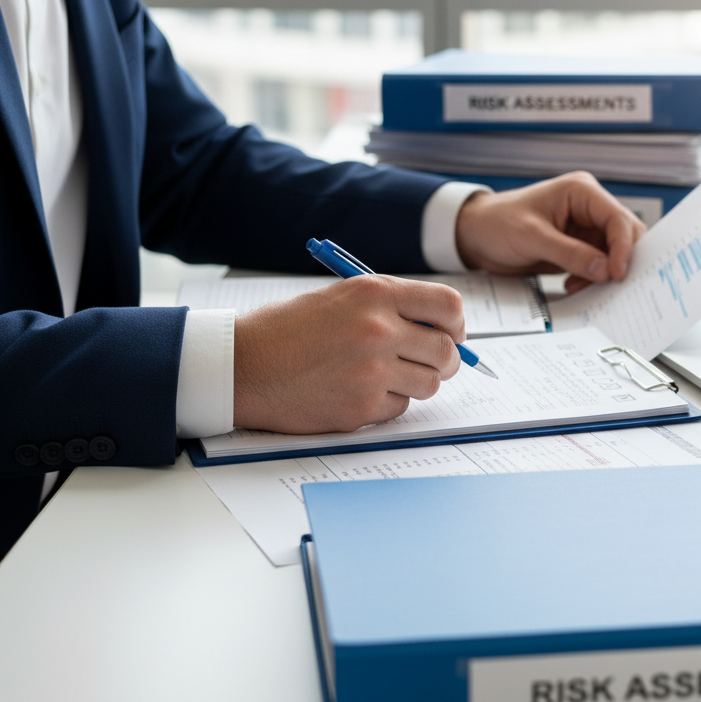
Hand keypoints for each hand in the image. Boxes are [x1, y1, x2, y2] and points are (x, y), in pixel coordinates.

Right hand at [233, 275, 463, 432]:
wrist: (243, 364)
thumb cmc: (289, 329)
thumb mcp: (342, 298)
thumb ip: (391, 307)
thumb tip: (440, 328)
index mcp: (375, 293)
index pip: (448, 307)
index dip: (455, 324)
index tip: (451, 333)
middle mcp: (379, 329)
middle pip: (446, 350)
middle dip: (445, 360)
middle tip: (429, 362)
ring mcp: (372, 371)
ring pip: (429, 383)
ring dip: (416, 382)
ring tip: (385, 375)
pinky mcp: (361, 406)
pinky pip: (400, 407)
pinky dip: (387, 402)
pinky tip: (358, 390)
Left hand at [455, 171, 645, 293]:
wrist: (475, 236)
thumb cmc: (497, 224)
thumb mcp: (532, 238)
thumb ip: (570, 254)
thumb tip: (606, 271)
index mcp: (582, 191)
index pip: (617, 218)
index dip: (623, 247)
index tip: (617, 274)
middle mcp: (589, 207)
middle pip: (623, 235)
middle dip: (620, 260)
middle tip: (613, 286)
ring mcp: (585, 228)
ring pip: (613, 253)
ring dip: (605, 273)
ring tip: (582, 287)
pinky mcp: (578, 247)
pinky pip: (598, 264)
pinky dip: (592, 278)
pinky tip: (573, 286)